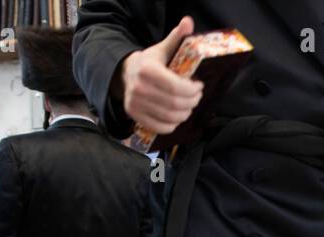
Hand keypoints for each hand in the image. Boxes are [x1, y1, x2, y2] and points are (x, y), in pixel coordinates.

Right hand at [119, 16, 202, 133]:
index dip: (193, 90)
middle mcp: (139, 88)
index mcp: (147, 70)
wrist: (125, 73)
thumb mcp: (162, 49)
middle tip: (196, 97)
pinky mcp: (134, 115)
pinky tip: (177, 116)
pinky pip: (160, 127)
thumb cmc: (149, 63)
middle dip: (192, 102)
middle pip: (175, 104)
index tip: (199, 86)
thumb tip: (188, 22)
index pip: (177, 87)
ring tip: (189, 106)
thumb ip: (177, 37)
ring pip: (170, 117)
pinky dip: (173, 125)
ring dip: (185, 114)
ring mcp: (135, 103)